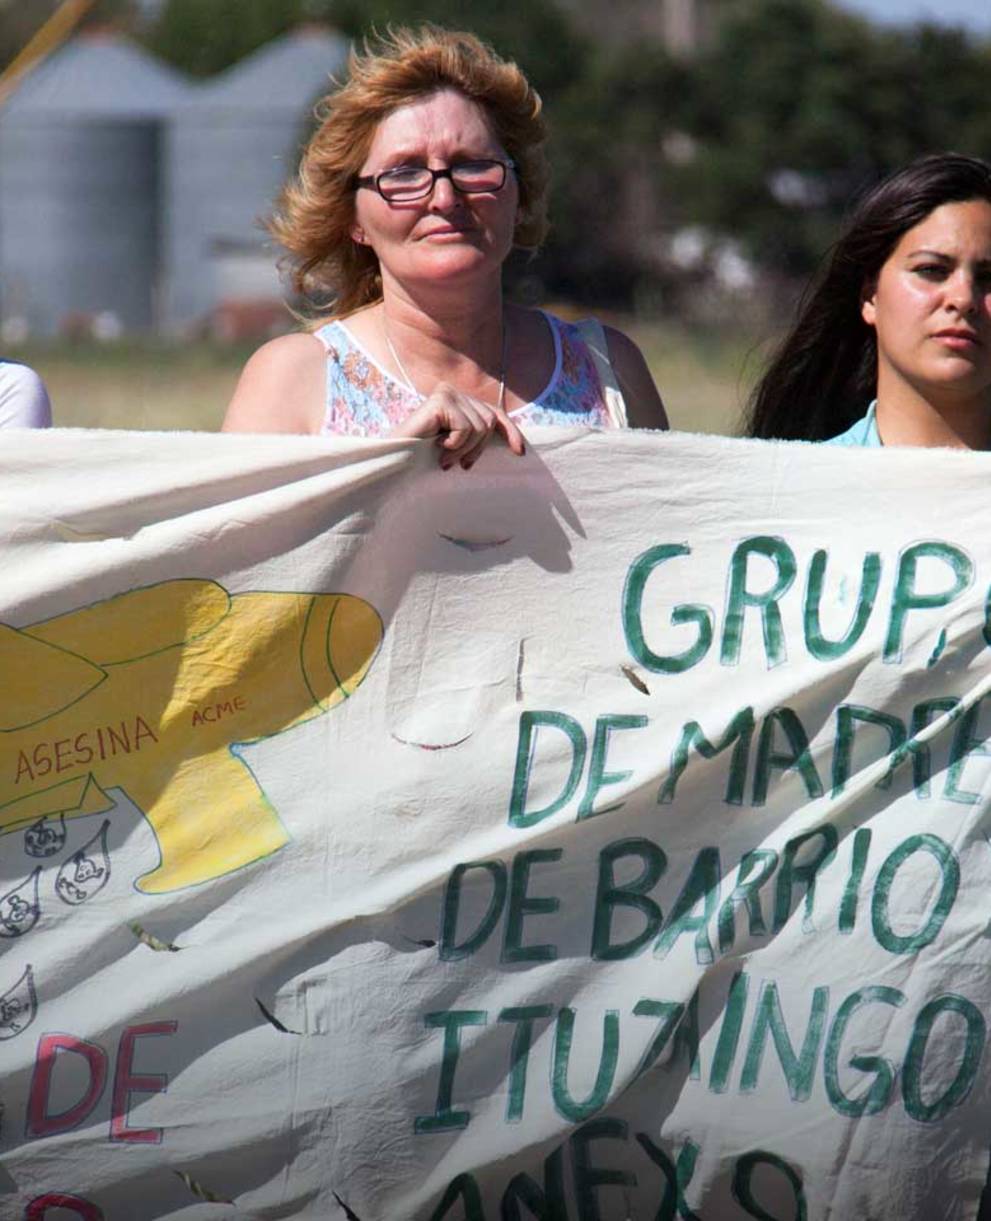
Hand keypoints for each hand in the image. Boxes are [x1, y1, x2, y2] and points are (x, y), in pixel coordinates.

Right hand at [394, 382, 525, 468]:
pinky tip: (438, 449)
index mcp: (459, 401)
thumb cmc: (422, 457)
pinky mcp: (440, 400)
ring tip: (445, 458)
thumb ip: (477, 437)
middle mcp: (453, 391)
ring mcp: (446, 393)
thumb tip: (516, 444)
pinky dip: (455, 445)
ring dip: (464, 449)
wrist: (394, 460)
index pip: (494, 412)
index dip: (509, 431)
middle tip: (461, 464)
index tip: (519, 453)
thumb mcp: (458, 446)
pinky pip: (465, 427)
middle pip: (489, 421)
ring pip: (480, 426)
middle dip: (478, 448)